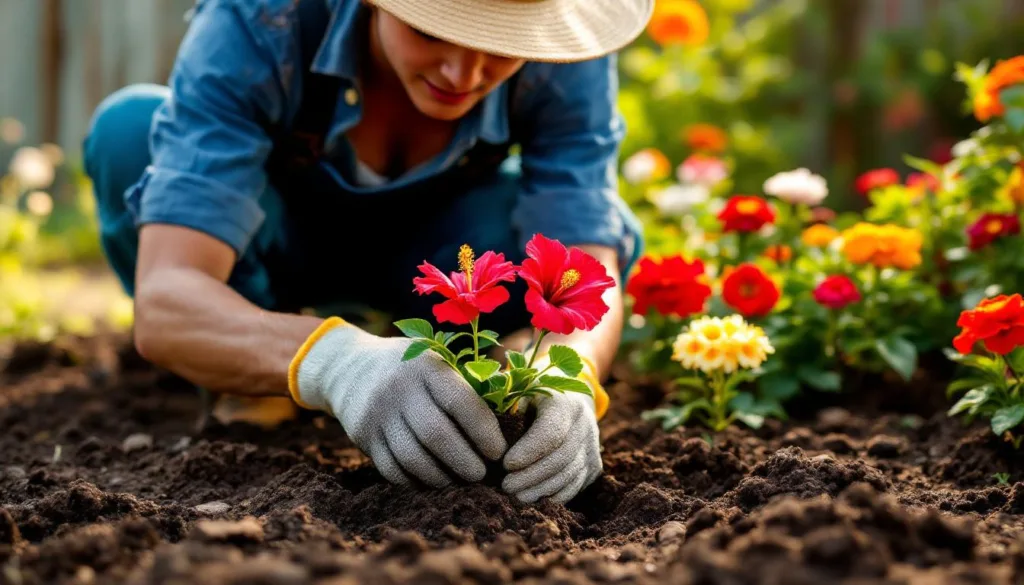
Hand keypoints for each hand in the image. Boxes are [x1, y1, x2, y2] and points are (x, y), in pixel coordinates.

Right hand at [292, 320, 506, 487]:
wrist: (349, 366)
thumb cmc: (411, 367)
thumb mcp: (436, 359)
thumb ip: (466, 382)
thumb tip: (512, 415)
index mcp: (427, 366)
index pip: (461, 403)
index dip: (484, 432)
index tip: (498, 451)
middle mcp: (399, 388)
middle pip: (437, 435)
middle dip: (465, 461)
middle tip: (482, 475)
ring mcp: (377, 413)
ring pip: (414, 458)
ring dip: (442, 477)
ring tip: (459, 481)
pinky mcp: (362, 436)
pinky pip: (392, 469)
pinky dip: (415, 481)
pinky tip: (432, 481)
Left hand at [501, 356, 602, 503]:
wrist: (570, 397)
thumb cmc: (534, 394)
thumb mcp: (519, 388)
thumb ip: (506, 404)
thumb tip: (489, 430)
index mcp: (565, 402)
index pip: (551, 432)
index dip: (529, 451)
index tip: (505, 464)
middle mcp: (585, 424)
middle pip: (561, 458)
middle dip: (532, 476)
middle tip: (506, 487)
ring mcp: (592, 446)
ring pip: (570, 475)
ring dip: (542, 490)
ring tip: (517, 498)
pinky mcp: (594, 465)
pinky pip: (576, 485)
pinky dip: (555, 496)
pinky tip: (535, 500)